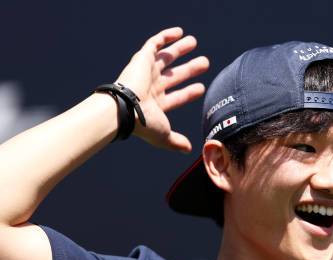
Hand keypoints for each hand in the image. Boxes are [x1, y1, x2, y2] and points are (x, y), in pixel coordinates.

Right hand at [115, 27, 208, 152]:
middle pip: (173, 75)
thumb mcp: (163, 135)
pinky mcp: (141, 59)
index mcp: (155, 104)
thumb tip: (189, 149)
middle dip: (189, 69)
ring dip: (179, 50)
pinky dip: (165, 37)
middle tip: (204, 63)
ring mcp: (146, 72)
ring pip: (165, 57)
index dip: (188, 93)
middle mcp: (150, 87)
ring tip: (194, 42)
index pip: (175, 97)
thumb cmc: (142, 123)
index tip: (201, 88)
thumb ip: (176, 142)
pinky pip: (154, 43)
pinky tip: (179, 33)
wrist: (125, 109)